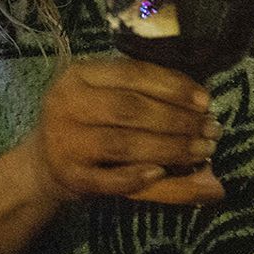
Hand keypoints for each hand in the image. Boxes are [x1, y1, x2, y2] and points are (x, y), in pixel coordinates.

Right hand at [17, 56, 223, 206]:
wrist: (42, 165)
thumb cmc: (89, 124)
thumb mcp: (111, 101)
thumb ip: (154, 99)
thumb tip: (208, 103)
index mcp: (80, 74)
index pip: (132, 73)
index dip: (173, 86)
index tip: (205, 100)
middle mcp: (66, 103)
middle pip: (130, 108)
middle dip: (177, 120)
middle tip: (211, 131)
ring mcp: (65, 142)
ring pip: (124, 143)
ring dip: (170, 148)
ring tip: (202, 151)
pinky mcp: (69, 176)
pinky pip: (109, 179)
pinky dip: (138, 176)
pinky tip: (162, 172)